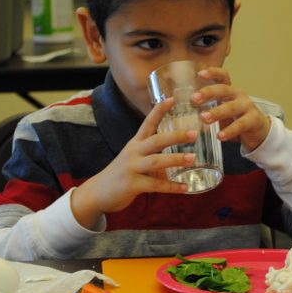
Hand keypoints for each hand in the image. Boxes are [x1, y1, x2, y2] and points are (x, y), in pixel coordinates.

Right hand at [71, 97, 196, 227]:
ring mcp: (131, 168)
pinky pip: (155, 185)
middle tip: (193, 134)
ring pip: (156, 161)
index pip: (148, 123)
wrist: (97, 193)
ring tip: (192, 158)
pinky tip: (185, 187)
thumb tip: (178, 153)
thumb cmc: (121, 173)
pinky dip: (171, 187)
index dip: (159, 110)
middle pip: (155, 140)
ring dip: (175, 159)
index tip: (172, 99)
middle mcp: (133, 152)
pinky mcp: (132, 185)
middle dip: (175, 136)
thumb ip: (152, 153)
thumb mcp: (134, 157)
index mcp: (135, 143)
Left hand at [191, 67, 270, 151]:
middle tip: (194, 99)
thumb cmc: (235, 118)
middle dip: (208, 92)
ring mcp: (247, 106)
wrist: (258, 131)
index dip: (212, 72)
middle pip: (224, 89)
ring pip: (231, 107)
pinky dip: (229, 130)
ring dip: (217, 112)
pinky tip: (220, 136)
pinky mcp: (253, 119)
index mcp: (229, 90)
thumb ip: (207, 108)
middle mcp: (238, 95)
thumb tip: (182, 112)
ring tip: (204, 119)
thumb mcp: (222, 110)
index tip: (199, 74)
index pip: (222, 76)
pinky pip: (240, 124)